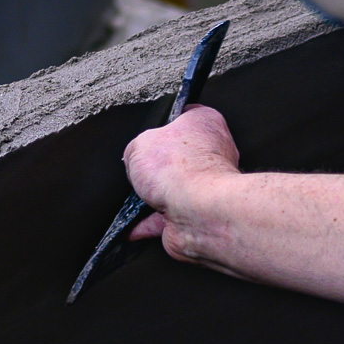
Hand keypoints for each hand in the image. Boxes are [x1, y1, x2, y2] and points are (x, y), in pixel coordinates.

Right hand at [122, 104, 240, 258]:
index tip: (152, 129)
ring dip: (151, 196)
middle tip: (140, 167)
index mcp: (205, 124)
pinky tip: (132, 226)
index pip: (186, 117)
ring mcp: (205, 186)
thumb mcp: (140, 143)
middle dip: (154, 165)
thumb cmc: (181, 170)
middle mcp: (211, 154)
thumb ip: (135, 148)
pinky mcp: (197, 214)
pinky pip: (166, 218)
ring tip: (135, 197)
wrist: (196, 212)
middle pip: (175, 155)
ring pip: (171, 189)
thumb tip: (134, 160)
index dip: (166, 123)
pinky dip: (147, 223)